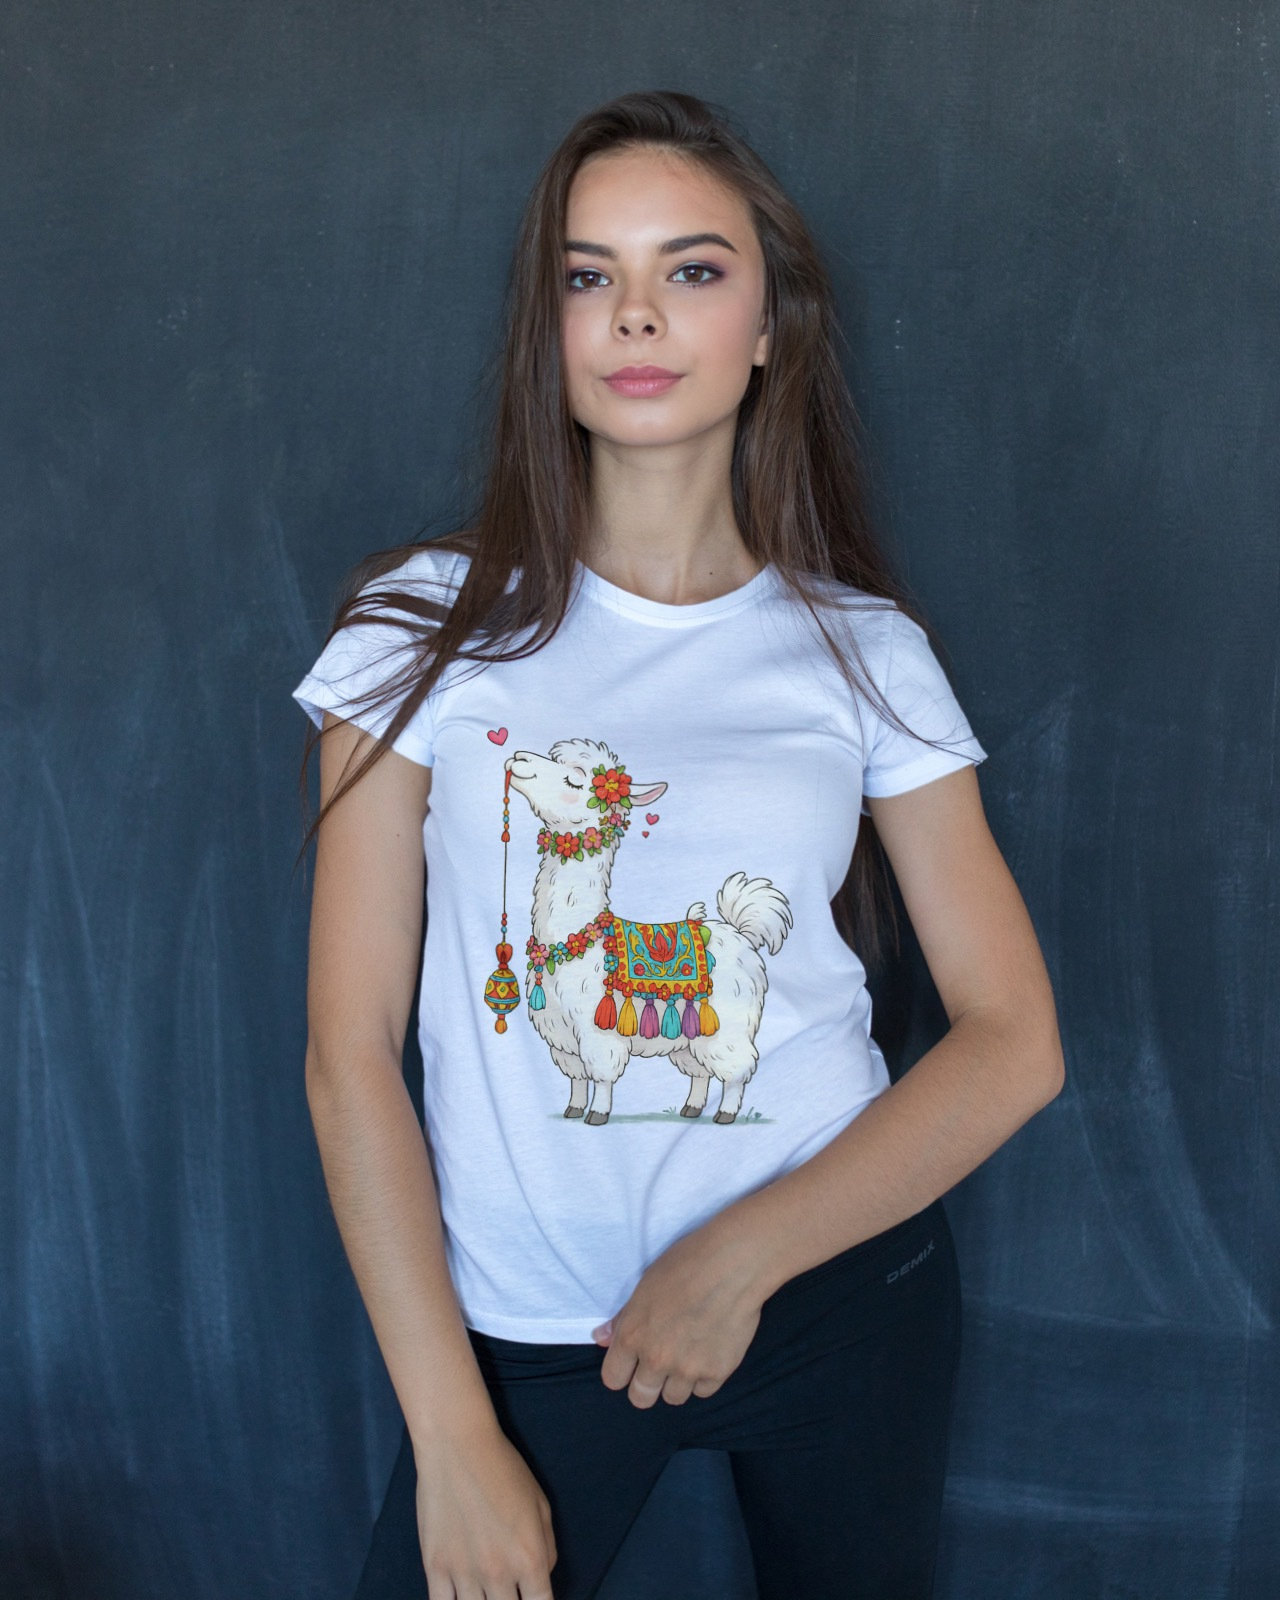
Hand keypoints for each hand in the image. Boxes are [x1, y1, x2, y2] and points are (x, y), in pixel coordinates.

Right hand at [414, 1422, 557, 1598]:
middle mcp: (499, 1573)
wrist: (458, 1446)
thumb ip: (546, 1548)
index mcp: (530, 1558)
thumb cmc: (504, 1468)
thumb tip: (540, 1576)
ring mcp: (464, 1573)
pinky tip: (458, 1597)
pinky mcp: (434, 1567)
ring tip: (484, 1593)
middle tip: (507, 1592)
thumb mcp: (541, 1504)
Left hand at [590, 1223, 764, 1408]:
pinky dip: (704, 1377)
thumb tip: (601, 1338)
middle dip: (646, 1385)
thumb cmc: (685, 1265)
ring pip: (673, 1398)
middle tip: (660, 1365)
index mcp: (632, 1336)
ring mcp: (688, 1369)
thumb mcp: (645, 1286)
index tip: (631, 1363)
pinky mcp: (717, 1372)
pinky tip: (709, 1352)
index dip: (621, 1372)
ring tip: (688, 1355)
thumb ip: (623, 1319)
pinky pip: (703, 1391)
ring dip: (677, 1382)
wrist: (732, 1264)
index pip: (613, 1379)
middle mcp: (656, 1358)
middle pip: (641, 1398)